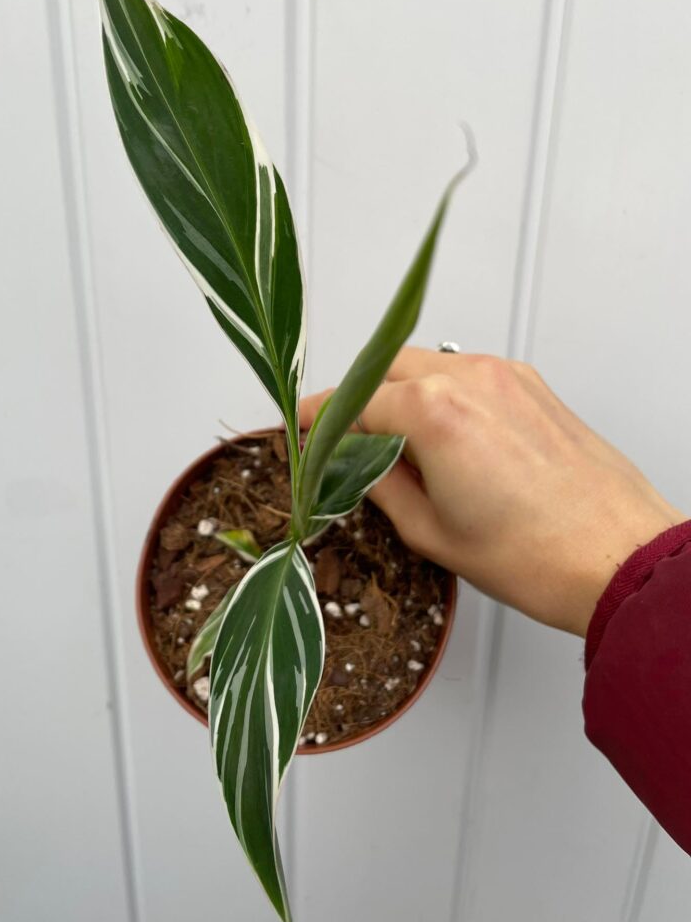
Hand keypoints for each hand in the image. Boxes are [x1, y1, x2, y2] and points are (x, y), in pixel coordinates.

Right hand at [300, 348, 684, 636]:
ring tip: (398, 445)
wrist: (618, 557)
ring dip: (401, 393)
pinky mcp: (532, 384)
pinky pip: (468, 374)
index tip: (304, 430)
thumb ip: (379, 484)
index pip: (352, 401)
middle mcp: (468, 379)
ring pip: (427, 365)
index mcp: (432, 413)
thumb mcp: (430, 532)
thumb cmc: (536, 555)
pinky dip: (443, 394)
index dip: (320, 419)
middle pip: (385, 369)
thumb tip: (354, 463)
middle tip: (345, 441)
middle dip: (358, 399)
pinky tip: (445, 438)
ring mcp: (505, 376)